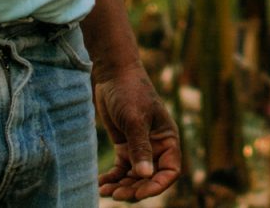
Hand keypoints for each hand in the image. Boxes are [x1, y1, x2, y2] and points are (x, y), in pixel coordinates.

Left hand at [94, 66, 180, 201]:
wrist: (113, 74)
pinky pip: (121, 169)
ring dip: (121, 186)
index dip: (157, 185)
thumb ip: (140, 148)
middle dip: (135, 189)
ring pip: (134, 177)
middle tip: (117, 195)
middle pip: (150, 178)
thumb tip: (145, 175)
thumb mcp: (135, 120)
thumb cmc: (130, 92)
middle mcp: (156, 146)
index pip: (170, 171)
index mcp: (167, 140)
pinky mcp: (124, 146)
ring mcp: (140, 147)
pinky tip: (100, 184)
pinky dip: (112, 178)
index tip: (140, 193)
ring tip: (105, 190)